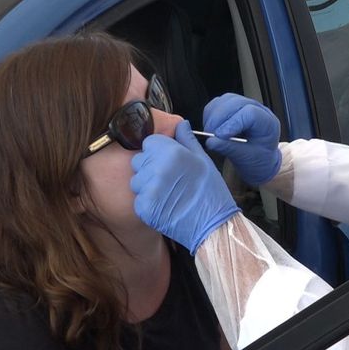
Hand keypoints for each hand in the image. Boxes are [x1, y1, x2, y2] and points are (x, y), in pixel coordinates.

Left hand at [131, 121, 240, 253]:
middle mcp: (156, 168)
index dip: (157, 150)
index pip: (148, 142)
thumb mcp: (203, 160)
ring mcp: (149, 189)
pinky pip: (138, 199)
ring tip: (166, 193)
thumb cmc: (210, 192)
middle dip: (149, 166)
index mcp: (171, 153)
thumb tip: (180, 124)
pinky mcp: (144, 207)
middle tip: (167, 178)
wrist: (212, 225)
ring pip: (136, 180)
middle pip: (139, 160)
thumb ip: (187, 140)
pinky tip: (164, 205)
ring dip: (147, 185)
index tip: (165, 159)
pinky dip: (148, 202)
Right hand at [202, 94, 281, 185]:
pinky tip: (211, 129)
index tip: (220, 136)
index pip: (250, 113)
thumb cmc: (258, 159)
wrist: (259, 159)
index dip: (233, 123)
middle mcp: (258, 109)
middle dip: (218, 119)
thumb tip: (211, 141)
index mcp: (267, 123)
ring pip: (224, 101)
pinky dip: (210, 115)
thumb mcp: (247, 158)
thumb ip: (230, 149)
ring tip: (210, 134)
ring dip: (213, 116)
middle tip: (211, 136)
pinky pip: (217, 104)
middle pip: (235, 103)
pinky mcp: (232, 106)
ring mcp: (245, 105)